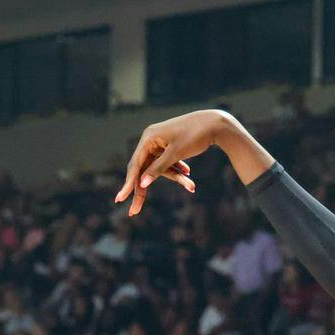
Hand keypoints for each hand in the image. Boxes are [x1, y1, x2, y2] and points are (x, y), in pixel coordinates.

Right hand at [114, 109, 240, 216]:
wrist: (214, 123)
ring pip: (160, 167)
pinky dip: (178, 170)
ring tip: (191, 186)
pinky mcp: (170, 145)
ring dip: (175, 177)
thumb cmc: (194, 136)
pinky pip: (169, 163)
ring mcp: (160, 143)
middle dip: (145, 188)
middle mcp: (151, 140)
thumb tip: (141, 183)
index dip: (127, 184)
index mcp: (148, 138)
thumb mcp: (175, 154)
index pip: (134, 165)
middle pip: (144, 169)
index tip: (120, 199)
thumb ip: (158, 169)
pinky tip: (188, 174)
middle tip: (135, 211)